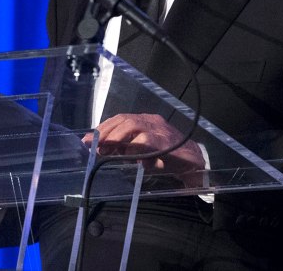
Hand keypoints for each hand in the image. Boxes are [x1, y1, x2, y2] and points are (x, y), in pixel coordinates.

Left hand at [81, 113, 204, 175]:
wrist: (194, 164)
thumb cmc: (166, 157)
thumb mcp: (142, 152)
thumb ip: (125, 148)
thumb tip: (102, 149)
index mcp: (146, 121)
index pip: (120, 118)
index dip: (103, 127)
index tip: (88, 139)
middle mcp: (152, 121)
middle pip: (124, 119)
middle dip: (106, 132)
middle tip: (94, 146)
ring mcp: (160, 130)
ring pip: (133, 125)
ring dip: (116, 137)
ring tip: (105, 149)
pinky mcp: (166, 143)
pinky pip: (146, 141)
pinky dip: (134, 148)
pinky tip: (128, 156)